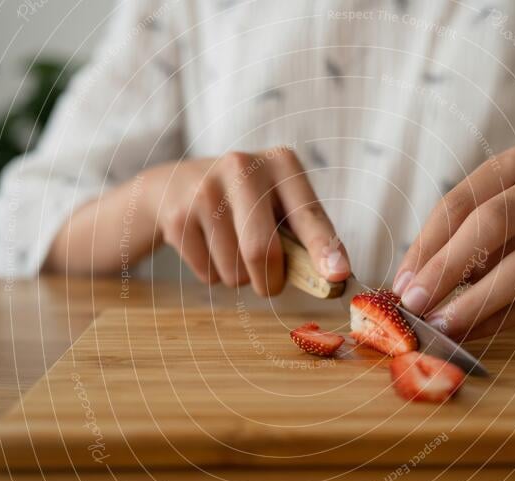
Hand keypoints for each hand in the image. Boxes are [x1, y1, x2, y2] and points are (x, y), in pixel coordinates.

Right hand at [142, 146, 349, 295]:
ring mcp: (205, 190)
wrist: (176, 186)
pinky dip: (214, 275)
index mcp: (281, 163)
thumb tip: (335, 279)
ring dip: (240, 277)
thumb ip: (305, 238)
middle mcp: (242, 167)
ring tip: (231, 247)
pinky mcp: (178, 216)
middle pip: (262, 251)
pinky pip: (208, 275)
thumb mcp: (278, 204)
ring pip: (235, 271)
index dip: (323, 248)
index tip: (338, 275)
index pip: (308, 214)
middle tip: (269, 283)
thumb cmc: (247, 204)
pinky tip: (208, 246)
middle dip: (270, 281)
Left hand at [393, 146, 514, 339]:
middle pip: (493, 223)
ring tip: (443, 325)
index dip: (426, 246)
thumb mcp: (482, 225)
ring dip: (476, 301)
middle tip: (416, 304)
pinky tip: (472, 331)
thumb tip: (407, 286)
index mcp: (514, 164)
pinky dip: (501, 319)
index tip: (401, 283)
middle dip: (448, 268)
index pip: (459, 203)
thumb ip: (449, 246)